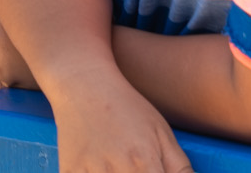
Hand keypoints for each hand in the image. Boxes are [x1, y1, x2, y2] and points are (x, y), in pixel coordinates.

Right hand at [50, 78, 194, 172]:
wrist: (83, 86)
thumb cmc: (127, 109)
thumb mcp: (162, 133)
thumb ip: (181, 169)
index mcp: (144, 161)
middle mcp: (117, 169)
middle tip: (139, 169)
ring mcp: (89, 172)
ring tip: (122, 168)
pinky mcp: (69, 172)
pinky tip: (103, 171)